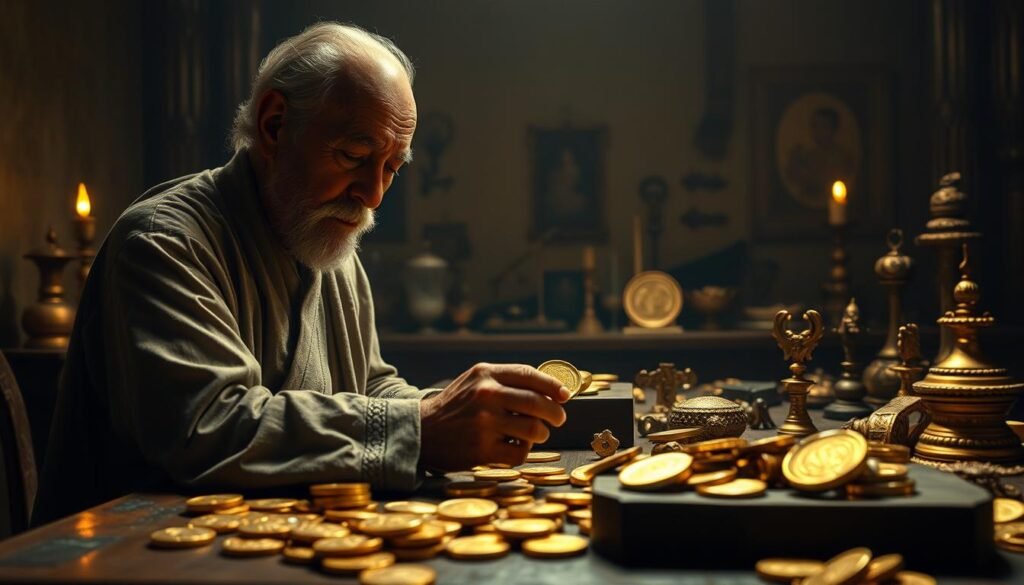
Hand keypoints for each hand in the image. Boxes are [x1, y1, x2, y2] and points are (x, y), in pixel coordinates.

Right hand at [419, 362, 568, 470]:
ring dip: (540, 434)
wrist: (421, 431)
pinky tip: (513, 447)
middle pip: (538, 403)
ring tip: (534, 434)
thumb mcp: (474, 381)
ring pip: (534, 429)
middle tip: (558, 419)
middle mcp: (486, 395)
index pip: (529, 375)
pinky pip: (519, 453)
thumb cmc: (454, 406)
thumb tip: (550, 390)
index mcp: (485, 374)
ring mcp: (484, 423)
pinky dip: (522, 452)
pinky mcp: (482, 449)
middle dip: (556, 413)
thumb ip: (506, 381)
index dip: (553, 385)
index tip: (565, 395)